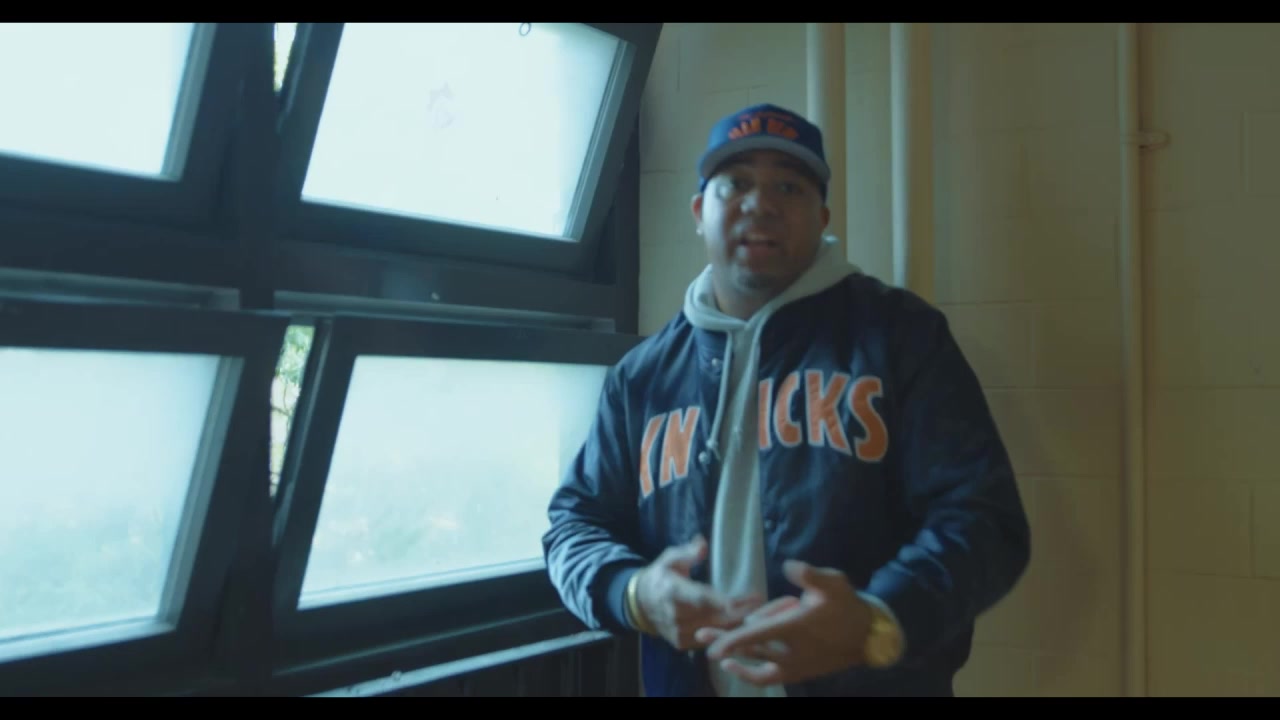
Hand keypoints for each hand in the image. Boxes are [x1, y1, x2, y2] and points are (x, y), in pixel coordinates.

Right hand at [634, 535, 763, 650]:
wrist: (639, 603)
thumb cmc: (661, 576)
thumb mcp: (670, 558)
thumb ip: (688, 552)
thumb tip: (702, 543)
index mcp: (672, 591)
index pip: (704, 599)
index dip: (729, 601)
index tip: (754, 598)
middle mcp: (675, 615)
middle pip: (715, 618)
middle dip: (743, 613)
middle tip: (766, 606)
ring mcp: (678, 632)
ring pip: (715, 631)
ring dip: (739, 625)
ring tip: (761, 616)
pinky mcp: (682, 643)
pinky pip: (709, 640)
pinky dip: (727, 635)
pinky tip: (744, 628)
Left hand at [695, 559, 872, 686]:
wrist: (867, 636)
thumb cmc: (847, 605)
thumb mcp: (834, 583)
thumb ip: (811, 575)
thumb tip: (790, 566)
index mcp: (797, 626)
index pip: (758, 635)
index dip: (733, 640)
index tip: (712, 645)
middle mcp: (792, 650)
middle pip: (751, 648)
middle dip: (724, 641)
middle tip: (700, 636)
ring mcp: (794, 665)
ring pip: (757, 662)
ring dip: (735, 656)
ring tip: (714, 651)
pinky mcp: (796, 673)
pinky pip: (767, 678)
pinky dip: (749, 674)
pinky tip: (733, 666)